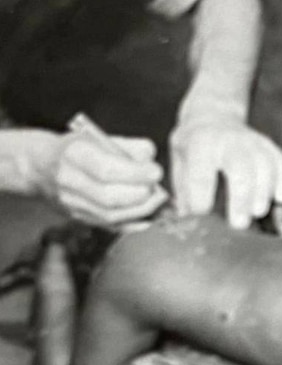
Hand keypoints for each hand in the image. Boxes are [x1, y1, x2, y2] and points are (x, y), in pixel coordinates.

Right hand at [36, 131, 166, 226]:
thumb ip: (131, 146)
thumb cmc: (79, 149)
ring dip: (141, 210)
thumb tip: (150, 158)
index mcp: (74, 155)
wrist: (43, 167)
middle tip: (157, 186)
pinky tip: (149, 216)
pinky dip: (133, 223)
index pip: (106, 170)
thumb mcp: (101, 137)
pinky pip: (110, 227)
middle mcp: (69, 181)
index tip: (156, 172)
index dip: (135, 174)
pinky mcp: (79, 218)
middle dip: (141, 194)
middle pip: (109, 197)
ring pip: (110, 215)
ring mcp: (72, 204)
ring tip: (156, 198)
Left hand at [170, 119, 281, 228]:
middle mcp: (228, 139)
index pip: (200, 174)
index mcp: (200, 143)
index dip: (201, 199)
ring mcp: (252, 140)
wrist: (212, 115)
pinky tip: (280, 199)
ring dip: (263, 192)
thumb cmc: (193, 146)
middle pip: (240, 167)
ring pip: (265, 165)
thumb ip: (184, 191)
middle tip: (239, 224)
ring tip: (258, 214)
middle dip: (241, 197)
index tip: (201, 217)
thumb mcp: (179, 162)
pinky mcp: (269, 145)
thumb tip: (188, 221)